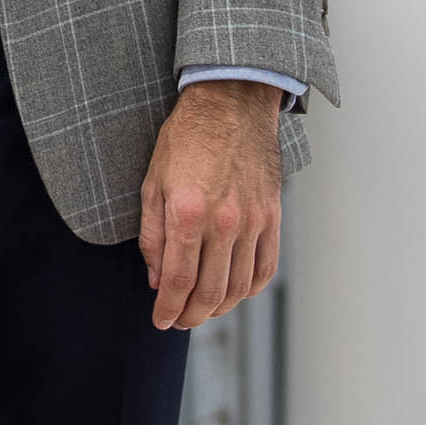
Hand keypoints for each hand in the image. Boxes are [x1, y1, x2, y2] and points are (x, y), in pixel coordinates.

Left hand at [137, 81, 284, 330]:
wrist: (232, 104)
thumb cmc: (187, 137)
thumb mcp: (153, 182)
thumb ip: (153, 235)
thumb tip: (157, 278)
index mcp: (187, 211)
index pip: (178, 280)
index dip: (168, 309)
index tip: (161, 320)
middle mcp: (224, 221)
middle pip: (210, 291)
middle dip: (191, 316)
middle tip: (179, 321)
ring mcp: (253, 220)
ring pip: (240, 286)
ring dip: (220, 307)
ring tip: (203, 309)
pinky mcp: (272, 216)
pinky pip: (266, 267)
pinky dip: (251, 289)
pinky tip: (235, 291)